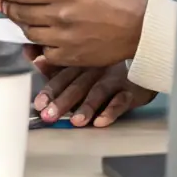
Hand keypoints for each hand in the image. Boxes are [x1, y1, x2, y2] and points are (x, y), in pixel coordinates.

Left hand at [0, 0, 148, 66]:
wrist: (139, 26)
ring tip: (17, 17)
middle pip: (21, 11)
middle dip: (6, 6)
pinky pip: (44, 51)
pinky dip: (37, 43)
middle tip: (0, 2)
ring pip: (29, 31)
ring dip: (19, 23)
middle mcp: (61, 14)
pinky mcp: (71, 57)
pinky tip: (37, 36)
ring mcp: (64, 38)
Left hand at [30, 56, 155, 127]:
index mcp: (80, 63)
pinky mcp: (130, 89)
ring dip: (85, 107)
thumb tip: (33, 58)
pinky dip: (111, 110)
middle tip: (48, 116)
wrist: (143, 55)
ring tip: (75, 121)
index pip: (61, 76)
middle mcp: (94, 69)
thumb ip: (56, 62)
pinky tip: (101, 121)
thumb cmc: (106, 63)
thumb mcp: (80, 60)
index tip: (38, 104)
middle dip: (61, 101)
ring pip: (96, 92)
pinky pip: (120, 100)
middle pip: (75, 85)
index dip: (49, 90)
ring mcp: (112, 78)